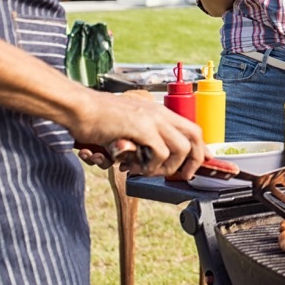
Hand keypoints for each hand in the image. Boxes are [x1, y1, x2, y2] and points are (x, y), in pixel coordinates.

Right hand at [69, 91, 206, 178]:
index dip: (201, 147)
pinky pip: (160, 154)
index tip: (204, 161)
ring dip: (166, 167)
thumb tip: (150, 159)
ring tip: (145, 170)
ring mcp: (153, 120)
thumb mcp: (128, 126)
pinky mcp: (142, 129)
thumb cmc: (98, 118)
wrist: (79, 108)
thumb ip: (143, 139)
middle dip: (193, 161)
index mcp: (158, 112)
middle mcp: (160, 114)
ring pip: (181, 149)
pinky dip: (150, 167)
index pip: (191, 128)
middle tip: (180, 175)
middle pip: (194, 137)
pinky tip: (132, 166)